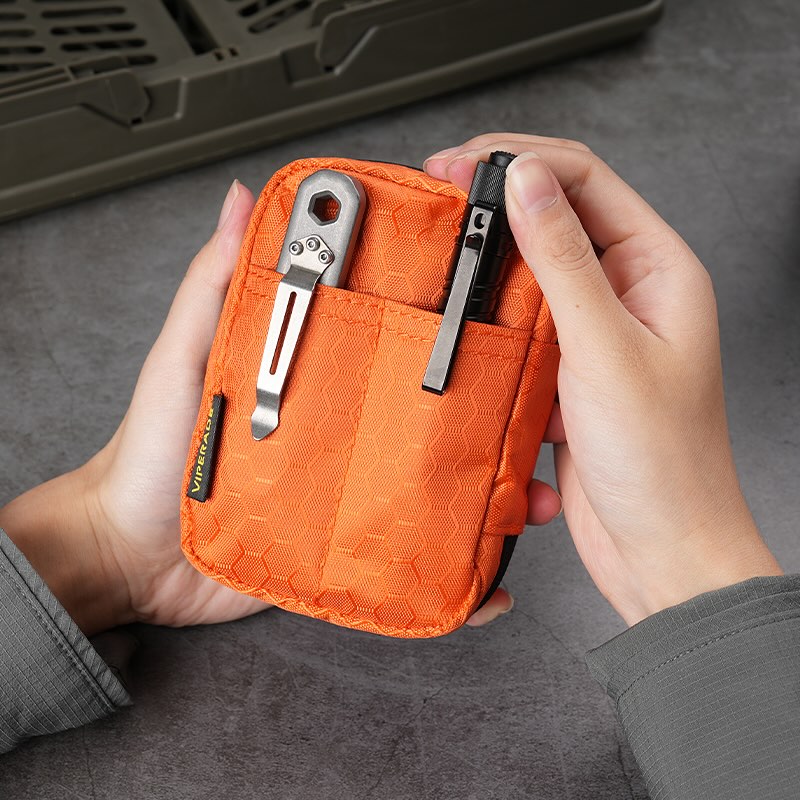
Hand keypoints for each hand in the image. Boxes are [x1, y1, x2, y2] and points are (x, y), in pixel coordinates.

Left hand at [0, 179, 532, 633]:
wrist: (133, 558)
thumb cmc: (150, 454)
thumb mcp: (182, 357)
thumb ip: (213, 286)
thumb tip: (244, 203)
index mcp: (314, 372)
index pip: (386, 335)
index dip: (438, 317)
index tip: (488, 298)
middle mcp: (343, 424)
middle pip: (427, 409)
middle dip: (488, 409)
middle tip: (534, 402)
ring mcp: (349, 482)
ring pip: (431, 476)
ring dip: (485, 483)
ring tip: (530, 488)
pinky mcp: (347, 538)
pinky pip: (408, 541)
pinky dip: (452, 554)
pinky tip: (489, 565)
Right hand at [425, 134, 781, 624]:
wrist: (658, 549)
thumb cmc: (664, 462)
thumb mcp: (606, 349)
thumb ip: (563, 261)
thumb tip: (527, 182)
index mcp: (657, 270)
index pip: (586, 181)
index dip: (522, 160)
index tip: (461, 164)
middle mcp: (626, 294)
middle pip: (554, 221)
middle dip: (494, 209)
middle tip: (438, 200)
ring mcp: (593, 334)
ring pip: (529, 278)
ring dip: (489, 273)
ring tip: (447, 263)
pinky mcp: (563, 373)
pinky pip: (518, 330)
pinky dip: (491, 328)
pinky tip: (472, 332)